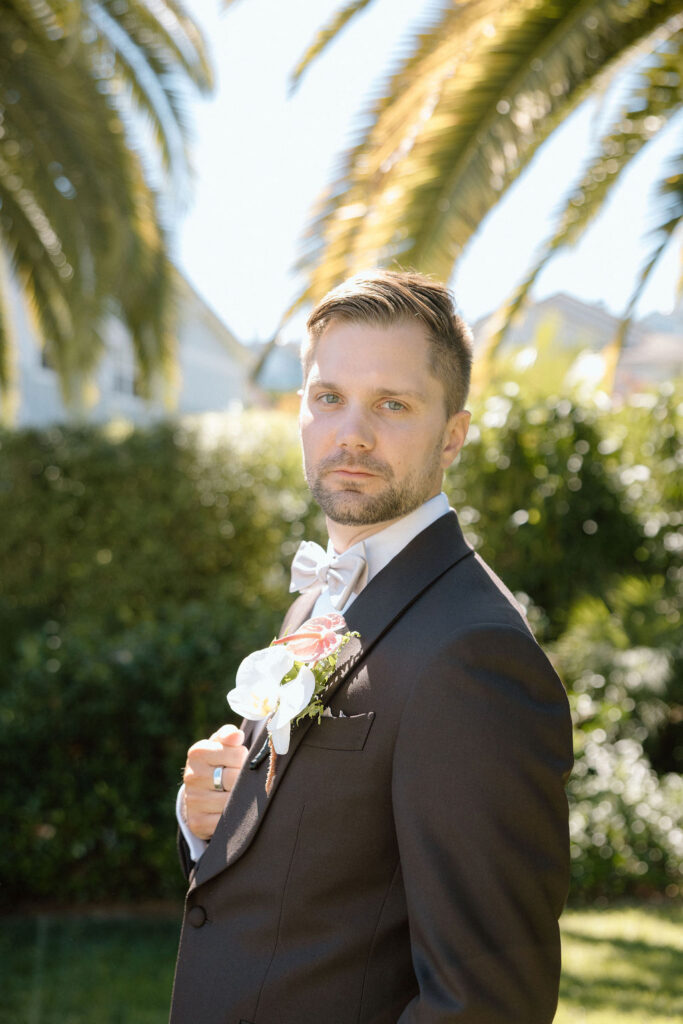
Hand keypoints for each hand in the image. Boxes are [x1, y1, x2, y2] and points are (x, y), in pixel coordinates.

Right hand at [182, 724, 248, 839]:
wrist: (200, 792)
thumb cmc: (217, 762)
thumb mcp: (221, 744)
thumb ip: (229, 735)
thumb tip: (236, 735)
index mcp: (198, 753)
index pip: (237, 754)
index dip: (245, 759)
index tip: (241, 761)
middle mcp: (192, 776)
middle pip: (235, 779)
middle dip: (244, 779)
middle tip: (243, 779)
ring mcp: (193, 800)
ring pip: (231, 801)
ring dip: (241, 799)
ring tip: (237, 793)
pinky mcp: (197, 822)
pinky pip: (225, 821)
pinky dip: (233, 817)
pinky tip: (231, 810)